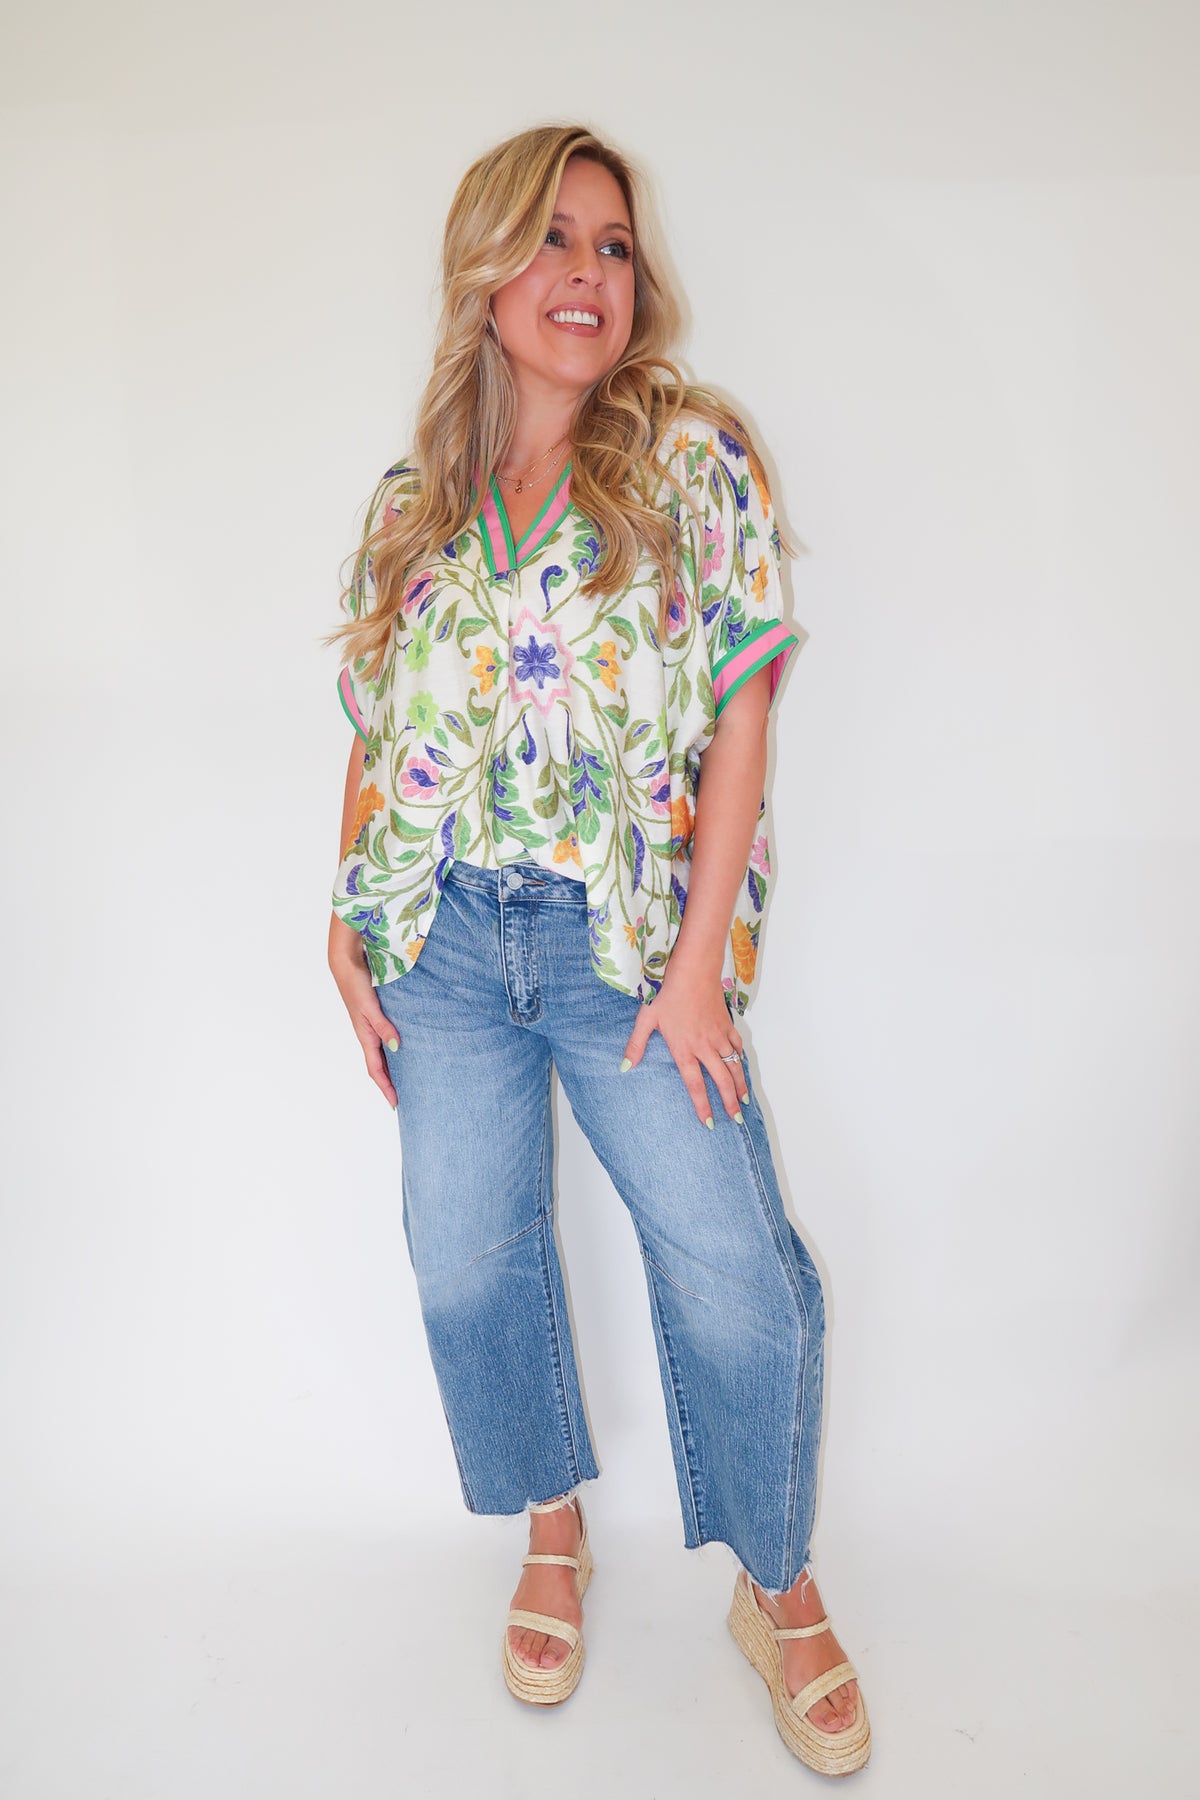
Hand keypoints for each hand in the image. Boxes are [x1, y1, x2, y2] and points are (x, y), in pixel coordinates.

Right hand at [328, 925, 398, 1108]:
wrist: (346, 963)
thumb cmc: (356, 983)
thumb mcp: (370, 1006)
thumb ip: (383, 1026)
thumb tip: (396, 1047)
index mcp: (365, 1036)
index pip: (375, 1069)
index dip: (385, 1087)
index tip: (395, 1104)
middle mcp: (367, 1034)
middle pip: (379, 1066)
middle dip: (389, 1083)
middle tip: (403, 1097)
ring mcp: (370, 1025)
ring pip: (382, 1053)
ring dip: (391, 1067)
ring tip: (407, 1078)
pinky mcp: (374, 1015)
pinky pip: (384, 1038)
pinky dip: (392, 1049)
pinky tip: (403, 1048)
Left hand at [620, 958, 748, 1126]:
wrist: (693, 970)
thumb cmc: (667, 992)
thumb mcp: (646, 1018)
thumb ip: (636, 1045)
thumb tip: (625, 1068)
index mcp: (684, 1049)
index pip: (695, 1084)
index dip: (703, 1106)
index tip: (709, 1123)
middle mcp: (704, 1047)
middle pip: (721, 1081)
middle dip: (729, 1102)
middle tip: (736, 1119)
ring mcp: (719, 1036)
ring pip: (733, 1066)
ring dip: (740, 1085)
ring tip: (744, 1101)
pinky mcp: (727, 1024)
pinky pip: (737, 1047)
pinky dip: (741, 1060)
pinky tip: (741, 1068)